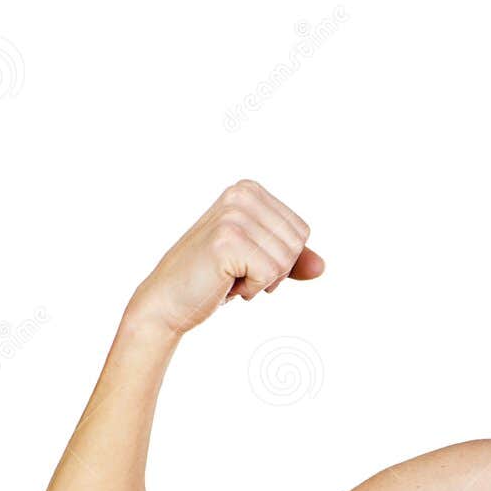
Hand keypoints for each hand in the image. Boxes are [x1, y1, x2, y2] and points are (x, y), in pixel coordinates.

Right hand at [125, 179, 324, 336]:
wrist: (168, 300)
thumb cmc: (214, 278)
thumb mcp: (260, 262)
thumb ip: (293, 260)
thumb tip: (322, 267)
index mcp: (249, 190)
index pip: (302, 231)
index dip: (282, 258)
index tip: (247, 259)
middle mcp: (241, 195)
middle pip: (297, 244)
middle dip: (274, 270)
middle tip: (238, 271)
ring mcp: (232, 215)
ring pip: (286, 260)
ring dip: (262, 280)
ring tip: (229, 275)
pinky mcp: (227, 240)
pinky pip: (270, 274)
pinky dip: (251, 288)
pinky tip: (225, 283)